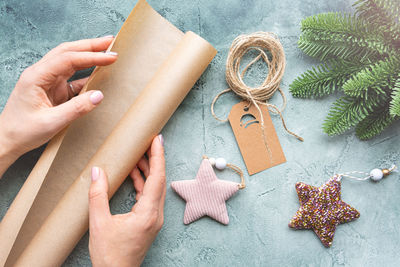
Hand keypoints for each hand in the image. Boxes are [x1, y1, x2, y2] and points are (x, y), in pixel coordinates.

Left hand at [0, 36, 117, 175]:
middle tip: (110, 42)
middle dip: (90, 46)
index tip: (110, 57)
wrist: (7, 140)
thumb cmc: (22, 131)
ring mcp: (46, 81)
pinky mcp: (52, 89)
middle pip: (67, 52)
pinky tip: (97, 73)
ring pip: (69, 61)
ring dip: (87, 55)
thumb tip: (99, 95)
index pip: (68, 59)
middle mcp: (40, 74)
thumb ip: (76, 108)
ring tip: (106, 51)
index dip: (91, 56)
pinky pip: (71, 77)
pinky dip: (85, 73)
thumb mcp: (51, 122)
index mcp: (36, 77)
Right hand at [89, 135, 165, 266]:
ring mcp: (153, 219)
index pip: (157, 178)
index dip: (158, 157)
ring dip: (147, 171)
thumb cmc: (109, 255)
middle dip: (154, 159)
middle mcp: (155, 215)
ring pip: (155, 188)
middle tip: (148, 141)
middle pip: (159, 180)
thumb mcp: (99, 223)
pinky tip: (134, 175)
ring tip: (138, 154)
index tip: (157, 140)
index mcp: (147, 214)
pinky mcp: (148, 222)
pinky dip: (142, 184)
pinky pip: (149, 197)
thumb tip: (97, 171)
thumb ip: (97, 195)